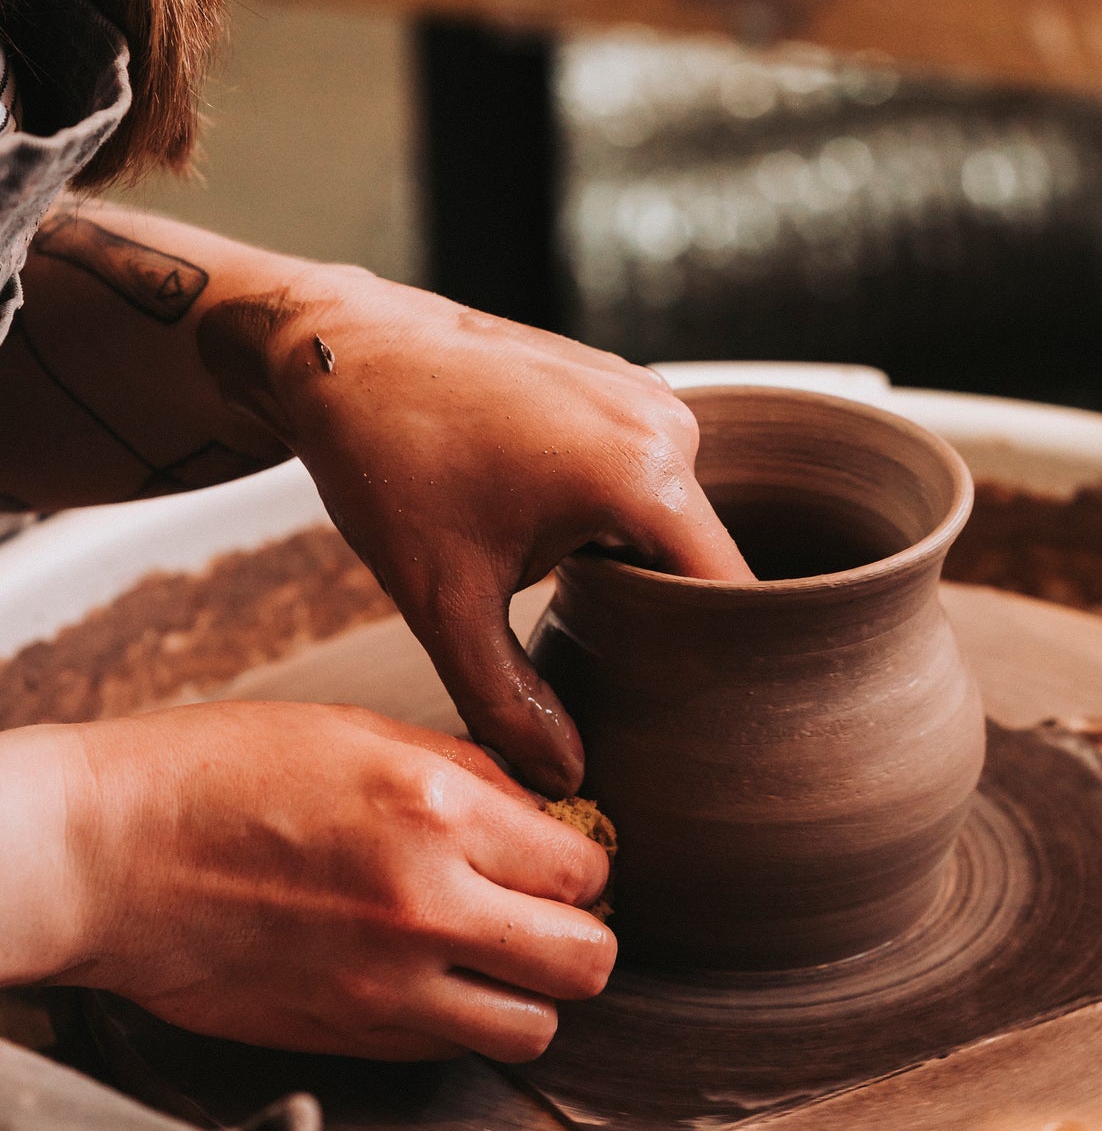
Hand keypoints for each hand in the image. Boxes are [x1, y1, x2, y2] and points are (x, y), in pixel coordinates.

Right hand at [2, 704, 614, 1060]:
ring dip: (529, 996)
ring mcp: (386, 986)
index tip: (561, 858)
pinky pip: (450, 1051)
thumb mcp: (359, 732)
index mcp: (437, 813)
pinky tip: (425, 978)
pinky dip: (457, 1023)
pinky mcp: (345, 1036)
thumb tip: (546, 811)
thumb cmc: (219, 775)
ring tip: (494, 958)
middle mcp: (425, 908)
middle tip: (548, 915)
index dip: (584, 865)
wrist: (108, 855)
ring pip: (533, 1031)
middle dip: (582, 936)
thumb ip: (470, 775)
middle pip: (585, 964)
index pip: (585, 870)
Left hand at [200, 273, 751, 794]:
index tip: (677, 704)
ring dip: (632, 563)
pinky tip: (544, 529)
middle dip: (659, 616)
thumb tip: (566, 777)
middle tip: (595, 659)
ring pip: (675, 521)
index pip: (730, 596)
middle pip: (703, 562)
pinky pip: (650, 476)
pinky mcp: (626, 384)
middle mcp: (668, 426)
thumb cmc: (385, 460)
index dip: (712, 660)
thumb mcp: (443, 599)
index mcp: (643, 476)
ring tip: (554, 582)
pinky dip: (613, 516)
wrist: (341, 353)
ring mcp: (650, 396)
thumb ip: (509, 700)